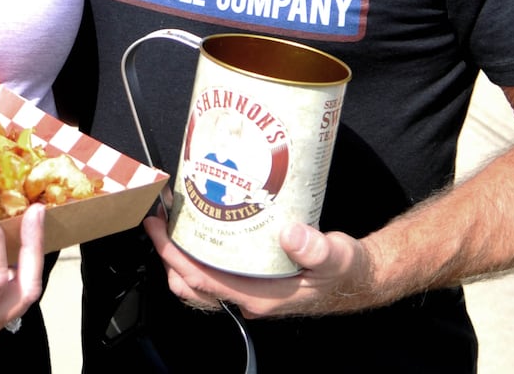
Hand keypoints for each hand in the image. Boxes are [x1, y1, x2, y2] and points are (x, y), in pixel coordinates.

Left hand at [142, 215, 373, 318]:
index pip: (204, 280)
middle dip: (169, 253)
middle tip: (158, 218)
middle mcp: (249, 294)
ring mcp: (248, 286)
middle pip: (193, 281)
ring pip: (199, 277)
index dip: (175, 256)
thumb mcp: (336, 256)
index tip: (159, 230)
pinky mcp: (252, 276)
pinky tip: (198, 226)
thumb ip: (316, 248)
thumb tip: (290, 234)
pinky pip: (214, 268)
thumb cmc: (344, 270)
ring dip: (181, 252)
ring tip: (171, 221)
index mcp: (261, 295)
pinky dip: (198, 250)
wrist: (355, 277)